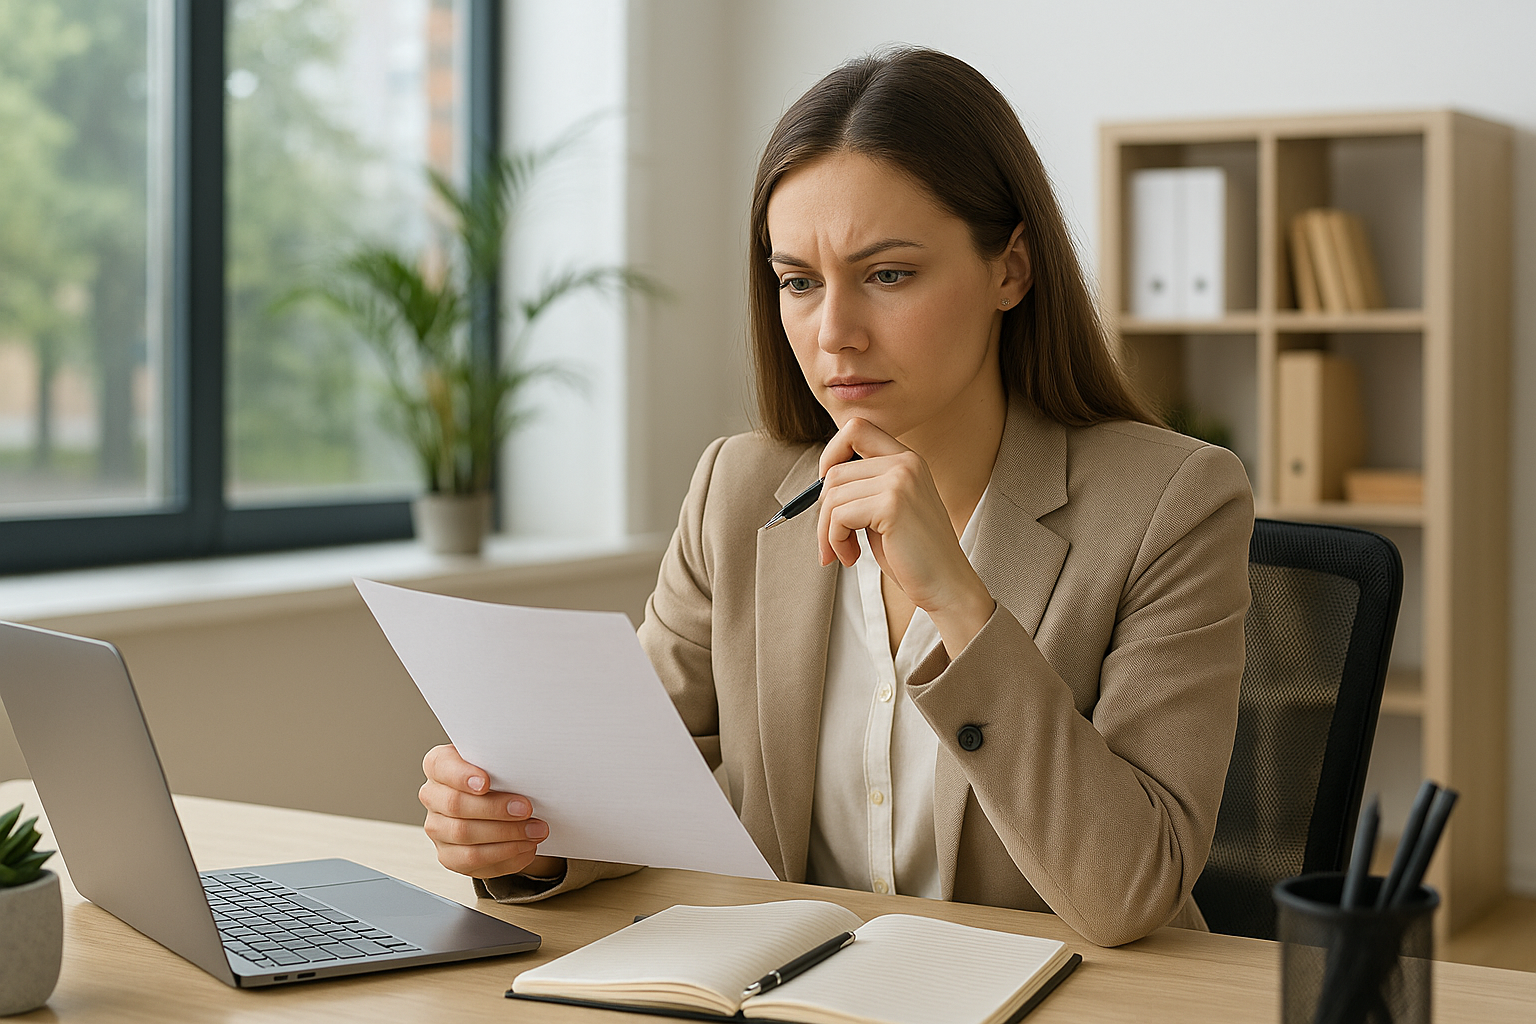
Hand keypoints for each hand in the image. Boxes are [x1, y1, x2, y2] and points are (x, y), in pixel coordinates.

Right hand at [419, 744, 565, 879]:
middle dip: (495, 808)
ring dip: (506, 834)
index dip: (462, 776)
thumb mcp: (500, 763)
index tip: (485, 783)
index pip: (441, 766)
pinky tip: (526, 846)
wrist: (499, 804)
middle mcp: (433, 796)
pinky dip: (505, 854)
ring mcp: (438, 828)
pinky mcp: (449, 855)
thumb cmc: (498, 777)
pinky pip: (474, 860)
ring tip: (535, 830)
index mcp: (440, 765)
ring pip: (465, 834)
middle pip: (455, 804)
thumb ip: (503, 762)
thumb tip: (524, 767)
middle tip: (526, 809)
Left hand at [816, 418, 994, 652]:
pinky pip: (838, 516)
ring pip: (832, 495)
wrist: (946, 584)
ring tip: (844, 552)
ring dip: (827, 531)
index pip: (856, 427)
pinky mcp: (892, 505)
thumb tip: (821, 483)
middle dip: (823, 511)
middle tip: (833, 540)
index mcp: (906, 459)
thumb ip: (864, 487)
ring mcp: (900, 480)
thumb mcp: (887, 509)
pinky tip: (851, 557)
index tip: (827, 488)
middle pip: (835, 471)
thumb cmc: (913, 554)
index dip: (831, 453)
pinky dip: (834, 540)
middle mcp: (905, 462)